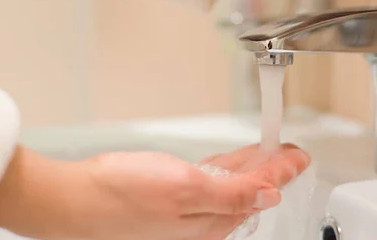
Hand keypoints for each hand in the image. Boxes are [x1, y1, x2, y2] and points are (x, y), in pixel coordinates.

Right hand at [0, 144, 309, 239]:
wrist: (78, 198)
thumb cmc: (124, 197)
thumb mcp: (187, 191)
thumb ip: (232, 195)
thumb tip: (269, 196)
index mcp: (212, 222)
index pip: (259, 194)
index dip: (281, 172)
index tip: (298, 156)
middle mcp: (202, 219)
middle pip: (248, 190)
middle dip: (272, 170)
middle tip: (290, 153)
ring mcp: (185, 207)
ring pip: (229, 184)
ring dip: (252, 167)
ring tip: (270, 153)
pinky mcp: (169, 194)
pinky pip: (208, 180)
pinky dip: (226, 168)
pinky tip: (232, 162)